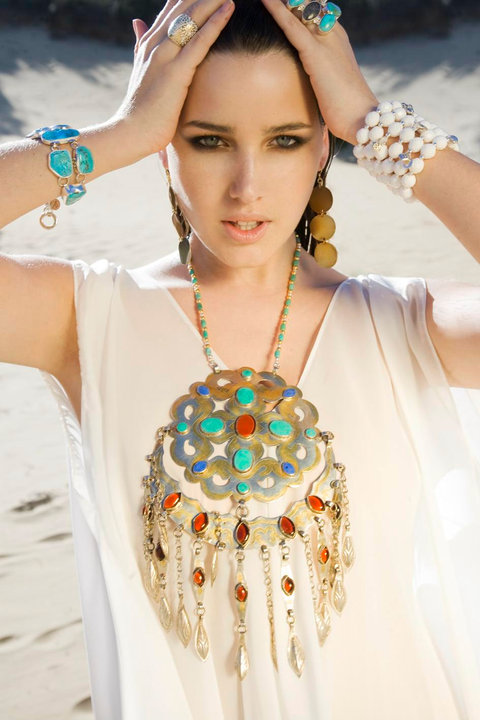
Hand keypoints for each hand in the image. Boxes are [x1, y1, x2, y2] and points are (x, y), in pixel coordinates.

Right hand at [111, 0, 234, 157]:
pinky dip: (215, 22)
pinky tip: (228, 7)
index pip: (172, 9)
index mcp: (149, 43)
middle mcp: (155, 43)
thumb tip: (137, 22)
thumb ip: (141, 45)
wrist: (130, 133)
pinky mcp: (176, 72)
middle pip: (182, 7)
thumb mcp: (141, 71)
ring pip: (192, 18)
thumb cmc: (140, 110)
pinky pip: (199, 41)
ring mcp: (165, 56)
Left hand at [260, 0, 377, 144]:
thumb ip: (315, 74)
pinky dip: (276, 9)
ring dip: (281, 2)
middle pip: (307, 6)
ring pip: (299, 10)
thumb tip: (302, 80)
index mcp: (336, 38)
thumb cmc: (345, 108)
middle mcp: (332, 33)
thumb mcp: (328, 84)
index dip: (297, 7)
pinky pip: (291, 25)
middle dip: (290, 2)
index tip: (278, 3)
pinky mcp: (314, 53)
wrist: (361, 118)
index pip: (313, 12)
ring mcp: (325, 41)